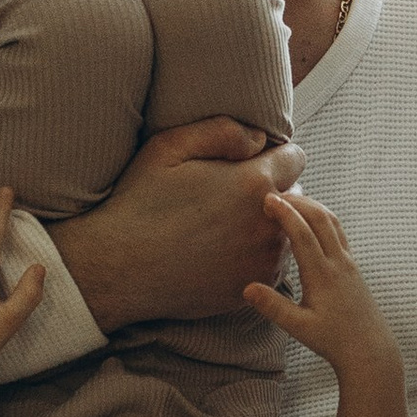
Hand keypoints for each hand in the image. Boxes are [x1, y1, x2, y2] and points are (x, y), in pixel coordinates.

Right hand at [53, 117, 305, 330]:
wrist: (119, 268)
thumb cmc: (139, 203)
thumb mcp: (170, 148)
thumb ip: (223, 131)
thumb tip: (258, 138)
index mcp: (253, 182)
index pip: (296, 158)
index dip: (274, 155)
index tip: (252, 162)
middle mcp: (268, 223)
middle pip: (296, 196)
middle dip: (275, 190)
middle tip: (236, 195)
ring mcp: (264, 259)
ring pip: (286, 232)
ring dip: (269, 224)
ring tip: (229, 224)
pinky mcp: (254, 285)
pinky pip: (273, 263)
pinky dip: (257, 254)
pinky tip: (226, 250)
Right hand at [242, 190, 400, 384]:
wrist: (370, 350)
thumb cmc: (333, 341)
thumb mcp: (298, 327)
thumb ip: (273, 307)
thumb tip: (247, 288)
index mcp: (323, 275)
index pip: (302, 233)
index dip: (285, 212)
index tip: (267, 198)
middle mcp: (339, 263)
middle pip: (320, 218)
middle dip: (297, 201)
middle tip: (274, 192)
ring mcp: (349, 262)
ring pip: (332, 222)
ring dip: (312, 206)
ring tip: (290, 198)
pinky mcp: (353, 266)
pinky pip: (338, 232)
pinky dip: (322, 218)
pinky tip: (310, 219)